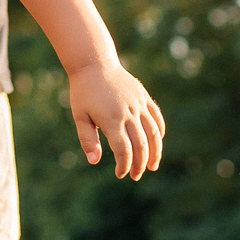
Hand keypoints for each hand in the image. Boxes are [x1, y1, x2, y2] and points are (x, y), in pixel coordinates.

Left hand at [67, 61, 164, 179]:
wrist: (94, 64)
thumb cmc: (83, 92)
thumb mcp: (80, 116)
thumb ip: (87, 139)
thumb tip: (94, 161)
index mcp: (112, 120)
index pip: (123, 150)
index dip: (124, 166)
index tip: (121, 174)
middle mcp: (129, 113)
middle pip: (141, 145)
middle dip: (139, 164)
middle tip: (135, 176)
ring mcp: (138, 104)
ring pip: (154, 133)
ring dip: (155, 152)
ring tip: (152, 166)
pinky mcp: (143, 97)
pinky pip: (156, 117)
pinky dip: (159, 131)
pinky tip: (157, 142)